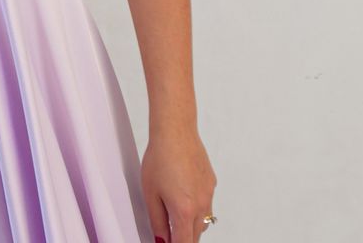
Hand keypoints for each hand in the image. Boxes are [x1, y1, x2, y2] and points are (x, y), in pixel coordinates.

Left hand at [141, 126, 216, 242]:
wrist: (175, 131)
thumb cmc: (160, 157)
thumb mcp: (150, 193)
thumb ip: (157, 221)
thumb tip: (161, 239)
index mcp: (184, 211)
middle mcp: (201, 206)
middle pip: (195, 236)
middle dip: (182, 237)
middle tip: (168, 231)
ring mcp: (209, 194)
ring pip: (203, 221)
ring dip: (191, 223)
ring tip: (174, 210)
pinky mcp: (212, 183)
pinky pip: (206, 203)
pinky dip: (196, 206)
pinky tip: (183, 191)